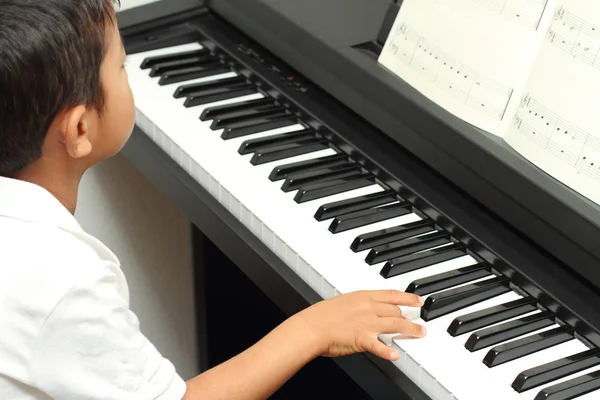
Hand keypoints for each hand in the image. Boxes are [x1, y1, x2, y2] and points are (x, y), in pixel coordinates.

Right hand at [293, 290, 425, 361]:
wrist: (310, 327)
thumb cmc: (321, 315)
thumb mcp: (343, 302)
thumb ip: (359, 305)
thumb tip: (369, 309)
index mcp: (362, 296)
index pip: (391, 294)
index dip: (408, 297)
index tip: (418, 300)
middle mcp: (367, 308)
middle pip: (396, 310)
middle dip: (411, 316)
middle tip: (419, 320)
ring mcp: (366, 323)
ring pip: (396, 324)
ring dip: (410, 329)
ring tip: (420, 333)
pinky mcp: (362, 339)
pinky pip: (380, 346)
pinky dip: (389, 352)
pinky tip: (396, 355)